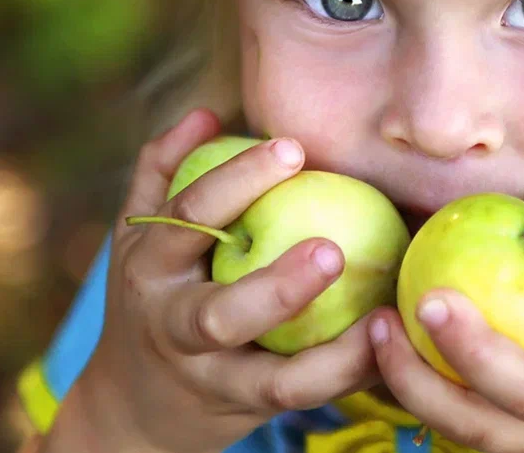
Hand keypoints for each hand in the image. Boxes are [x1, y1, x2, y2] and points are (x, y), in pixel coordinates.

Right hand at [45, 109, 380, 452]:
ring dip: (333, 355)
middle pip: (222, 315)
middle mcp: (176, 325)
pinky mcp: (250, 408)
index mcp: (153, 265)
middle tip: (333, 251)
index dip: (237, 180)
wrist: (132, 406)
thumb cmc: (153, 296)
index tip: (293, 148)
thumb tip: (206, 115)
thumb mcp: (139, 234)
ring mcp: (215, 376)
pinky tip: (391, 342)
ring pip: (275, 380)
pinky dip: (351, 374)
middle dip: (278, 289)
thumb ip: (165, 169)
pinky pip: (306, 398)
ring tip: (383, 317)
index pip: (190, 217)